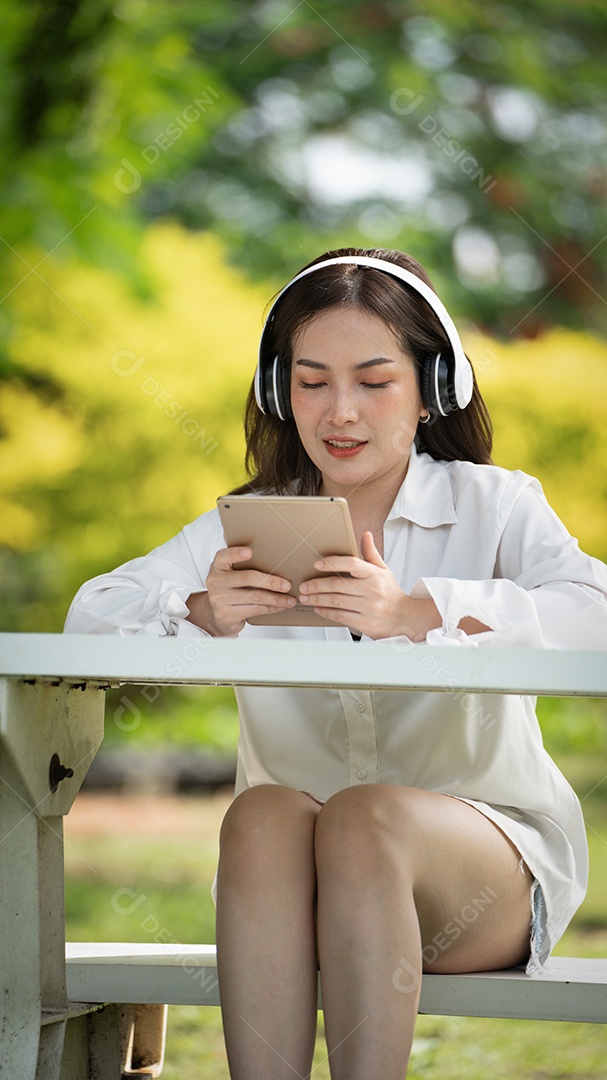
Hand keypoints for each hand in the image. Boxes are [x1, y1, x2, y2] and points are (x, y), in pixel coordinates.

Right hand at [187, 546, 295, 635]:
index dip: (236, 553)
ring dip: (275, 599)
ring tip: (289, 600)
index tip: (250, 552)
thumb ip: (241, 564)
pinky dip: (270, 608)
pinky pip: (254, 610)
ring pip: (254, 597)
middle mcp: (216, 581)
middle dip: (271, 581)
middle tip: (287, 585)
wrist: (217, 615)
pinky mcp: (226, 614)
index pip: (224, 556)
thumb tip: (271, 555)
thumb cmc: (229, 589)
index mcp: (218, 566)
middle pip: (247, 578)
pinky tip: (280, 607)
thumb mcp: (230, 574)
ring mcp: (220, 599)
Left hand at [299, 531, 422, 639]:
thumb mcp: (383, 571)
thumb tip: (365, 534)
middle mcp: (372, 590)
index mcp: (375, 575)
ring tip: (306, 597)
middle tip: (304, 586)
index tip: (317, 564)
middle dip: (316, 585)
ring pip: (336, 601)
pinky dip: (326, 612)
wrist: (404, 618)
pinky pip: (340, 616)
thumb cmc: (390, 593)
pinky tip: (318, 608)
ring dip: (317, 599)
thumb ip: (371, 553)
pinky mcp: (365, 623)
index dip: (333, 563)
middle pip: (338, 585)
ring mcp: (369, 607)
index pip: (352, 564)